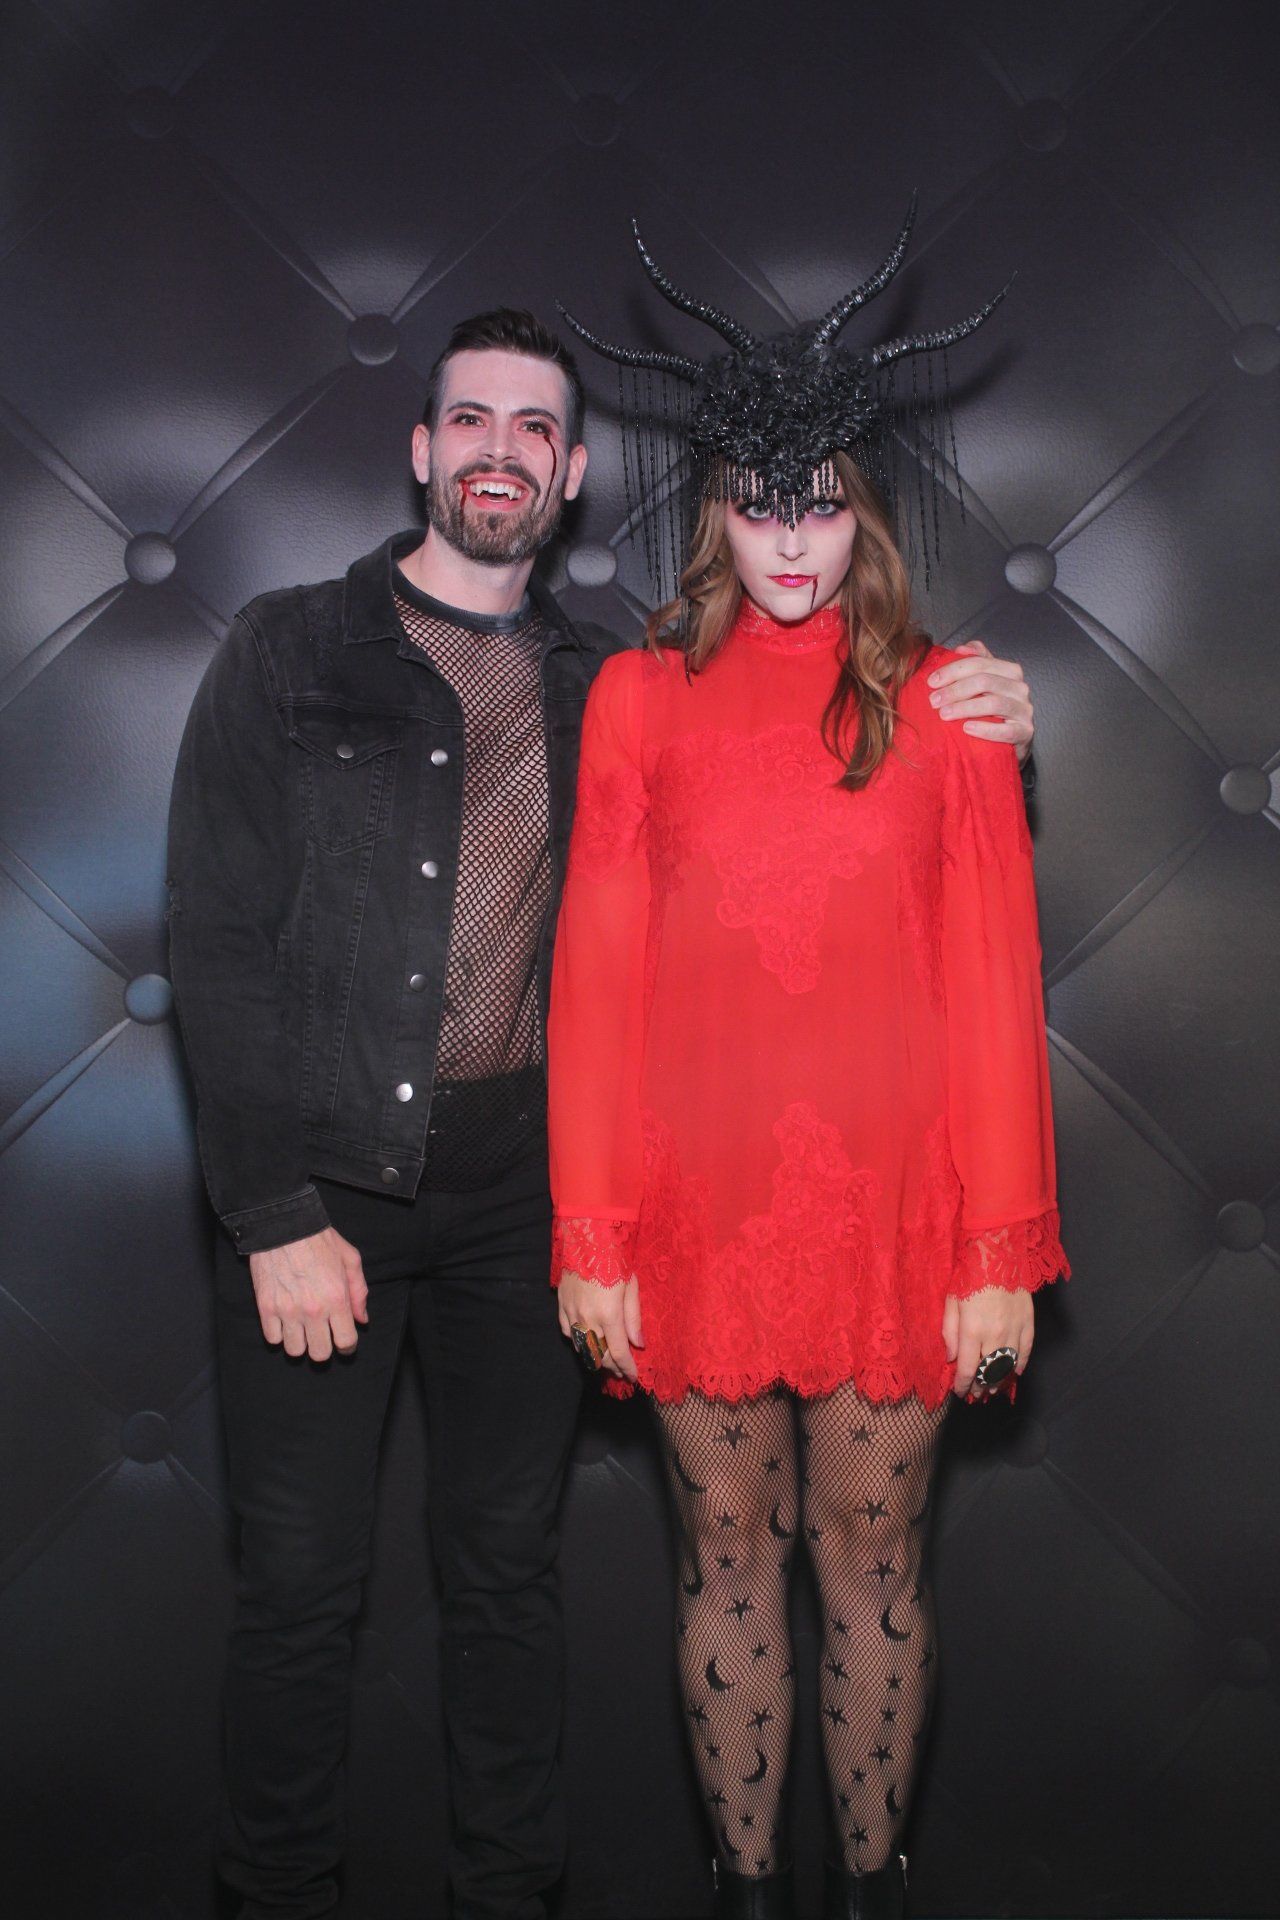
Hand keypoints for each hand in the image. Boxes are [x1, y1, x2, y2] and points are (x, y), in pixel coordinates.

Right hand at [248, 1227, 368, 1360]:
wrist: (284, 1225)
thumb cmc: (319, 1239)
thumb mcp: (350, 1259)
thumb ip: (359, 1291)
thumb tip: (362, 1319)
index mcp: (337, 1298)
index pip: (346, 1342)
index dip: (347, 1347)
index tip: (344, 1343)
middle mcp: (313, 1310)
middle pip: (319, 1354)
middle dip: (324, 1349)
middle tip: (322, 1336)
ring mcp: (287, 1311)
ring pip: (294, 1351)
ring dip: (300, 1343)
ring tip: (301, 1329)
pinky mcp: (266, 1308)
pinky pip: (272, 1339)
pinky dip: (279, 1334)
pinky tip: (284, 1321)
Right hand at [557, 1269, 644, 1382]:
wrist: (586, 1236)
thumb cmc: (615, 1258)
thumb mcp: (631, 1286)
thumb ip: (634, 1318)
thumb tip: (639, 1343)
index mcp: (609, 1314)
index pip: (619, 1352)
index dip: (627, 1368)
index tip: (634, 1377)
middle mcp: (588, 1318)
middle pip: (599, 1355)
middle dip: (612, 1367)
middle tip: (622, 1372)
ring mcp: (571, 1312)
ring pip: (582, 1348)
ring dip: (595, 1358)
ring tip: (607, 1362)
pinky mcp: (561, 1305)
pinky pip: (567, 1332)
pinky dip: (578, 1342)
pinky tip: (587, 1343)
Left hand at [927, 639, 1034, 763]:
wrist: (1009, 741)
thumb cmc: (991, 710)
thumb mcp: (983, 683)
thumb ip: (975, 661)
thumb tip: (960, 649)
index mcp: (1009, 671)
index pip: (979, 663)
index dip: (953, 670)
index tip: (931, 682)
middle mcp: (1020, 687)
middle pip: (985, 681)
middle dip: (955, 690)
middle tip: (933, 701)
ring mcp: (1025, 710)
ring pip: (994, 703)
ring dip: (965, 708)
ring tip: (944, 714)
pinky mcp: (1026, 732)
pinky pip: (1006, 730)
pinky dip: (985, 729)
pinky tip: (967, 728)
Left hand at [942, 1285, 1034, 1398]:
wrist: (997, 1253)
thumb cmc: (968, 1275)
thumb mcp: (950, 1302)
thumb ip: (950, 1333)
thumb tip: (952, 1358)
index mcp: (972, 1330)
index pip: (968, 1368)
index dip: (963, 1384)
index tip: (959, 1392)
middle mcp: (995, 1334)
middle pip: (989, 1371)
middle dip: (981, 1386)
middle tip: (975, 1394)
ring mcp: (1015, 1329)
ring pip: (1008, 1365)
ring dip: (1000, 1380)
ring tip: (992, 1389)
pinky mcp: (1028, 1322)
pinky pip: (1027, 1350)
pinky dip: (1021, 1364)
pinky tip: (1016, 1373)